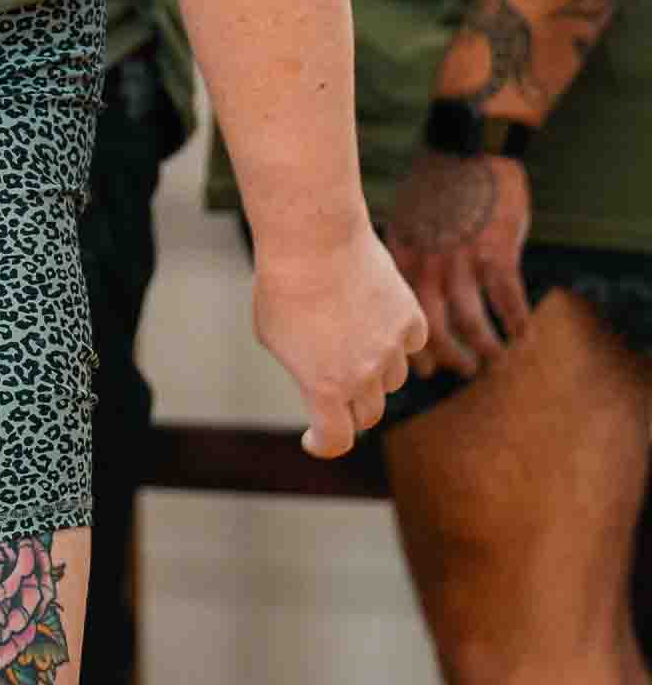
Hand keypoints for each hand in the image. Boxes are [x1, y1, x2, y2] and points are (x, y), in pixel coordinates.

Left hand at [251, 220, 427, 458]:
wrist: (313, 240)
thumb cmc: (282, 285)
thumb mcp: (273, 338)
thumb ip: (301, 368)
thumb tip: (319, 380)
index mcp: (324, 387)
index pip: (336, 440)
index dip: (324, 444)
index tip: (314, 438)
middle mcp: (364, 375)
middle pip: (369, 414)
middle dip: (350, 409)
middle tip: (337, 394)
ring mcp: (392, 348)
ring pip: (393, 379)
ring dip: (375, 374)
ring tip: (352, 344)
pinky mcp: (410, 318)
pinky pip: (412, 344)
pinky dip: (398, 341)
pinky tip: (379, 324)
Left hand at [384, 149, 530, 376]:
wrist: (467, 149)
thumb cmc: (433, 185)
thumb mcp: (401, 222)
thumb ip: (401, 260)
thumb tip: (393, 299)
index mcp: (401, 259)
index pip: (400, 318)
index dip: (412, 351)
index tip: (424, 369)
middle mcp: (428, 265)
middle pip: (435, 330)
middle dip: (451, 358)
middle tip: (463, 370)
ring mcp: (463, 261)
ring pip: (473, 324)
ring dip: (487, 348)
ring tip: (495, 359)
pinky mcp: (498, 252)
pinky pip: (508, 301)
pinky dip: (517, 322)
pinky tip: (523, 334)